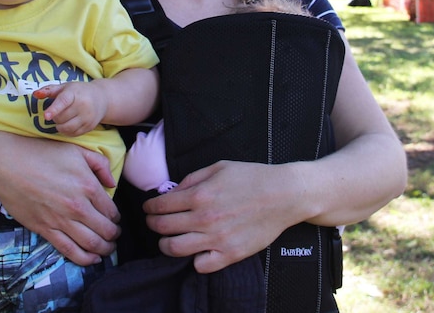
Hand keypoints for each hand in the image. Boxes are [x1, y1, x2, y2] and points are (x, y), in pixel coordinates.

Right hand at [0, 134, 121, 264]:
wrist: (6, 165)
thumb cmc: (41, 154)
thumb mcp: (76, 150)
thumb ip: (100, 165)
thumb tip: (112, 184)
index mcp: (88, 186)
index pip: (111, 210)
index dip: (117, 217)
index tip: (115, 218)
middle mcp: (77, 207)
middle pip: (105, 230)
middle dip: (114, 235)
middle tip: (115, 235)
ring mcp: (61, 220)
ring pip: (91, 244)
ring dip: (104, 249)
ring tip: (107, 248)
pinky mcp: (45, 229)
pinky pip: (69, 250)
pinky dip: (85, 259)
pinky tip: (93, 259)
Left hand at [34, 81, 108, 136]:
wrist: (101, 98)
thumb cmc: (79, 92)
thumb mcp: (65, 87)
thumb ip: (49, 90)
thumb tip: (35, 94)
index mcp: (75, 93)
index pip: (63, 102)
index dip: (54, 109)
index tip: (46, 116)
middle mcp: (83, 105)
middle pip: (61, 117)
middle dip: (55, 117)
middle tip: (58, 112)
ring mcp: (87, 117)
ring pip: (67, 128)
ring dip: (60, 126)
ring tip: (61, 119)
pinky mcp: (90, 126)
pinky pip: (73, 134)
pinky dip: (67, 131)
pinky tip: (68, 124)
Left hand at [143, 160, 296, 273]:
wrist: (284, 195)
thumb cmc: (253, 178)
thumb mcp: (219, 167)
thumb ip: (192, 179)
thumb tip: (172, 192)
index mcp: (200, 195)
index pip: (160, 206)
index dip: (149, 208)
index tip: (149, 209)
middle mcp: (205, 219)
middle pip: (162, 228)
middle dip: (152, 224)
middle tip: (153, 222)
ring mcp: (217, 239)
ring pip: (175, 249)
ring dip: (165, 244)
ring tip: (168, 240)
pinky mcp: (231, 254)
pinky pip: (201, 266)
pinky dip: (194, 260)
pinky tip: (196, 251)